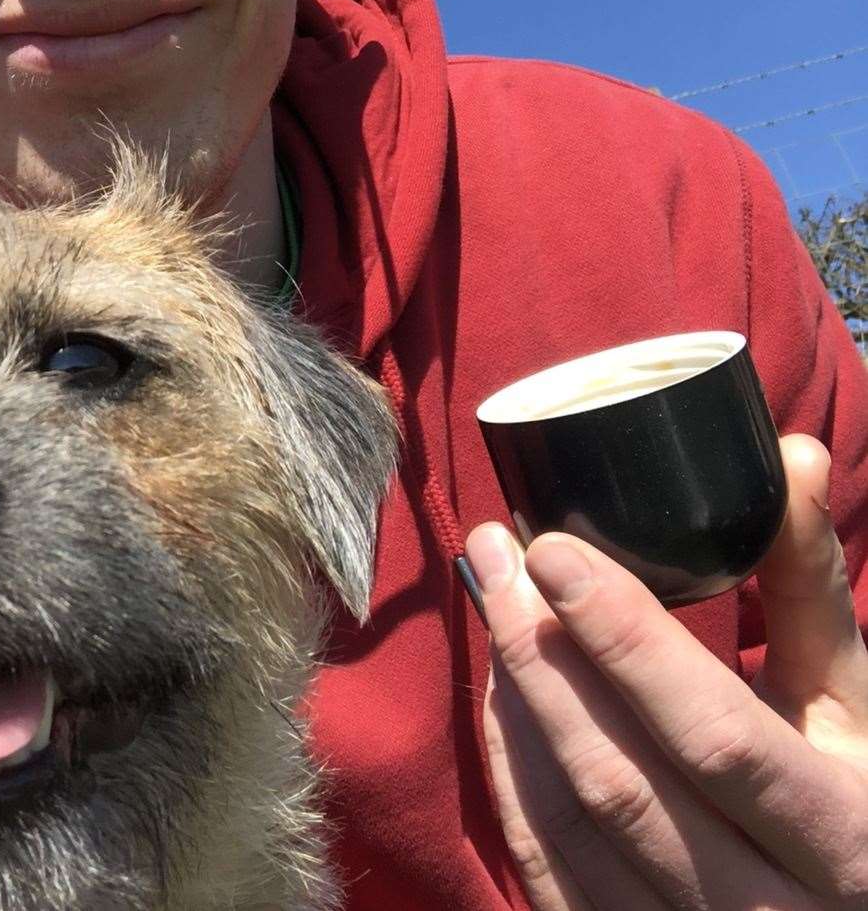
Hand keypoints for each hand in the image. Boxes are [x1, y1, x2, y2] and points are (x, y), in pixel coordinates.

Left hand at [468, 434, 867, 909]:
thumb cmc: (860, 799)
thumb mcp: (855, 703)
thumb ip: (810, 587)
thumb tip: (790, 454)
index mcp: (848, 841)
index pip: (716, 738)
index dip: (627, 642)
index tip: (552, 549)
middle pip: (622, 780)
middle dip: (542, 653)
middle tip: (492, 552)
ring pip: (572, 826)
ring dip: (518, 702)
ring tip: (492, 600)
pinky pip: (544, 869)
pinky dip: (511, 773)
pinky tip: (499, 690)